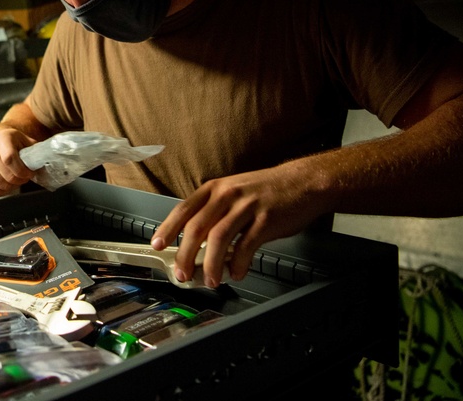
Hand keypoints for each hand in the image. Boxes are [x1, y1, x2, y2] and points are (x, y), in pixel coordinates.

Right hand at [0, 125, 37, 196]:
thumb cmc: (12, 141)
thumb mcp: (25, 140)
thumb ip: (35, 151)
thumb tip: (44, 163)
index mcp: (1, 140)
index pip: (10, 159)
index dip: (23, 171)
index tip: (30, 173)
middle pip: (9, 176)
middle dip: (22, 179)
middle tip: (25, 175)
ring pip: (3, 186)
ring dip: (14, 185)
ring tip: (16, 176)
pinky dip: (5, 190)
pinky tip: (7, 180)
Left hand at [150, 163, 332, 287]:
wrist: (304, 182)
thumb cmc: (266, 191)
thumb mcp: (233, 192)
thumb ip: (214, 212)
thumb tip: (194, 241)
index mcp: (214, 189)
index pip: (183, 210)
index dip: (168, 229)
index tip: (158, 245)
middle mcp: (227, 195)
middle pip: (197, 227)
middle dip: (185, 254)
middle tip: (182, 273)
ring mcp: (246, 206)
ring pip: (219, 238)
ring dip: (210, 264)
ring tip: (210, 280)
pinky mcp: (266, 220)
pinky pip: (246, 246)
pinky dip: (238, 264)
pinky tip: (237, 273)